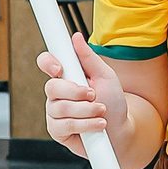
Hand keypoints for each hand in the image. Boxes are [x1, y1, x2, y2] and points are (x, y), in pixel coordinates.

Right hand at [40, 34, 126, 158]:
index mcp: (67, 76)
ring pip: (60, 108)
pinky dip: (85, 124)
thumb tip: (76, 37)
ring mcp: (55, 112)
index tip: (60, 68)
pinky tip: (97, 125)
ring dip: (87, 110)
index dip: (48, 62)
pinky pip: (64, 125)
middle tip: (94, 95)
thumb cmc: (113, 103)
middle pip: (51, 87)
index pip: (46, 63)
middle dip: (76, 92)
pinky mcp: (57, 130)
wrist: (121, 131)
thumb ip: (89, 58)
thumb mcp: (105, 76)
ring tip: (101, 111)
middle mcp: (57, 93)